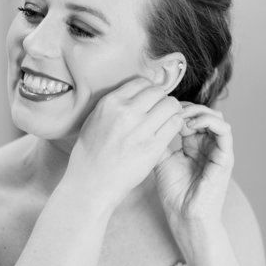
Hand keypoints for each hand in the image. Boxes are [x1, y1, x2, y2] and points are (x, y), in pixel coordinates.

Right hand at [65, 77, 183, 208]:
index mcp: (110, 103)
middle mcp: (126, 112)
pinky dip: (175, 125)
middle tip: (158, 112)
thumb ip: (113, 106)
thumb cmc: (90, 154)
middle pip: (159, 92)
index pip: (141, 82)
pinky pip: (175, 123)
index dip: (148, 92)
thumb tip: (134, 95)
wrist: (91, 183)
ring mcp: (141, 129)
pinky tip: (167, 132)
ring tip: (165, 121)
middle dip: (161, 100)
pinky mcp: (153, 146)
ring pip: (171, 105)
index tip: (148, 102)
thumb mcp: (93, 120)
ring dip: (171, 112)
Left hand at [153, 103, 233, 233]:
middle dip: (187, 108)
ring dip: (198, 112)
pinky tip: (191, 125)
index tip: (160, 111)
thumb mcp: (160, 161)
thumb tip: (146, 123)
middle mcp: (207, 145)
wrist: (184, 216)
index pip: (191, 117)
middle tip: (170, 111)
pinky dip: (209, 121)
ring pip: (216, 117)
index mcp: (193, 145)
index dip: (177, 110)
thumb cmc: (173, 193)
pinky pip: (225, 131)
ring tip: (180, 118)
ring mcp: (218, 150)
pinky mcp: (225, 158)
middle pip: (204, 113)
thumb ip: (158, 142)